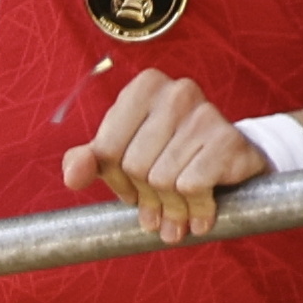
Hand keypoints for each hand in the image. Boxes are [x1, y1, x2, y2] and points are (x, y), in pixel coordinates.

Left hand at [63, 70, 270, 244]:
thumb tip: (73, 175)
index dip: (117, 180)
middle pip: (136, 166)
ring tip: (181, 215)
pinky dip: (197, 208)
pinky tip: (202, 212)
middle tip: (158, 208)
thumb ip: (89, 160)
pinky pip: (193, 185)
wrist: (230, 158)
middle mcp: (176, 91)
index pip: (108, 150)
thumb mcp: (122, 154)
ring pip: (164, 179)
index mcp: (143, 88)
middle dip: (145, 197)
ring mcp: (205, 112)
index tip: (132, 188)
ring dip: (172, 209)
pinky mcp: (228, 138)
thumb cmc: (168, 154)